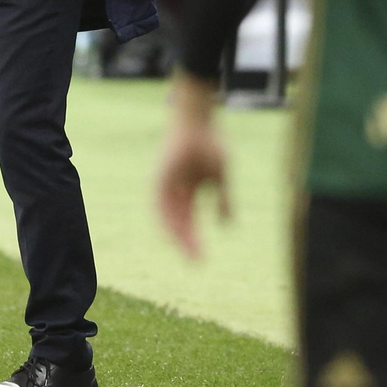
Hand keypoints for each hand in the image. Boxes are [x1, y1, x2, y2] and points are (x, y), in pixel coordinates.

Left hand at [157, 74, 229, 258]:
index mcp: (190, 191)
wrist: (197, 122)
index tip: (203, 260)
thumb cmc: (212, 144)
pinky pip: (159, 206)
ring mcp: (166, 186)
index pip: (189, 223)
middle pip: (179, 224)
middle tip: (197, 264)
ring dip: (178, 237)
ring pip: (169, 219)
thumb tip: (228, 227)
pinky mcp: (159, 180)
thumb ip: (224, 201)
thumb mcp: (221, 177)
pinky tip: (175, 235)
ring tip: (189, 252)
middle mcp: (175, 191)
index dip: (195, 241)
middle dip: (188, 244)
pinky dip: (167, 221)